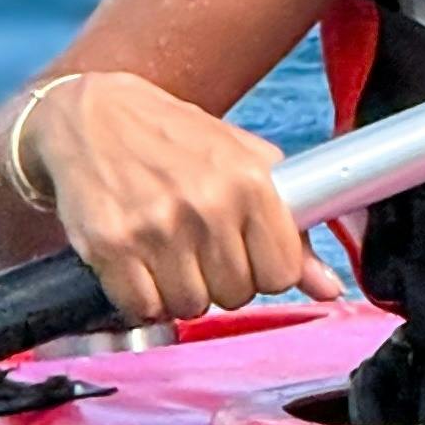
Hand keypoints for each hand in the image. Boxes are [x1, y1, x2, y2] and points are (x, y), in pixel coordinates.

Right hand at [11, 73, 341, 326]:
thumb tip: (330, 288)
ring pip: (190, 306)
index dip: (266, 272)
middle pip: (236, 295)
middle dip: (223, 281)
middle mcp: (207, 205)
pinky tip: (141, 264)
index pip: (281, 273)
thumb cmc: (178, 138)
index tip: (250, 255)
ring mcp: (156, 228)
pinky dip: (143, 298)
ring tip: (171, 253)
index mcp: (250, 181)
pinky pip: (142, 309)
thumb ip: (293, 226)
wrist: (95, 116)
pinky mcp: (110, 246)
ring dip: (182, 291)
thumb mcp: (247, 163)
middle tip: (204, 249)